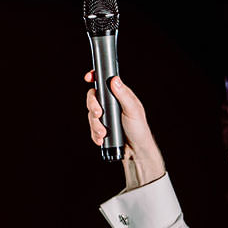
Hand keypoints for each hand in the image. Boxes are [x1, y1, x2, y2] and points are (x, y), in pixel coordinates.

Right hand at [84, 70, 165, 190]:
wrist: (136, 150)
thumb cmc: (139, 128)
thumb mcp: (133, 110)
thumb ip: (124, 95)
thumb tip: (114, 80)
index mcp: (119, 95)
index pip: (104, 82)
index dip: (94, 77)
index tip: (88, 78)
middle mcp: (110, 104)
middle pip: (92, 98)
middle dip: (92, 106)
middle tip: (98, 114)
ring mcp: (105, 116)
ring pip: (90, 114)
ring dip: (94, 124)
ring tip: (103, 133)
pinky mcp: (101, 128)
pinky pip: (91, 128)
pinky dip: (94, 134)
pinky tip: (101, 139)